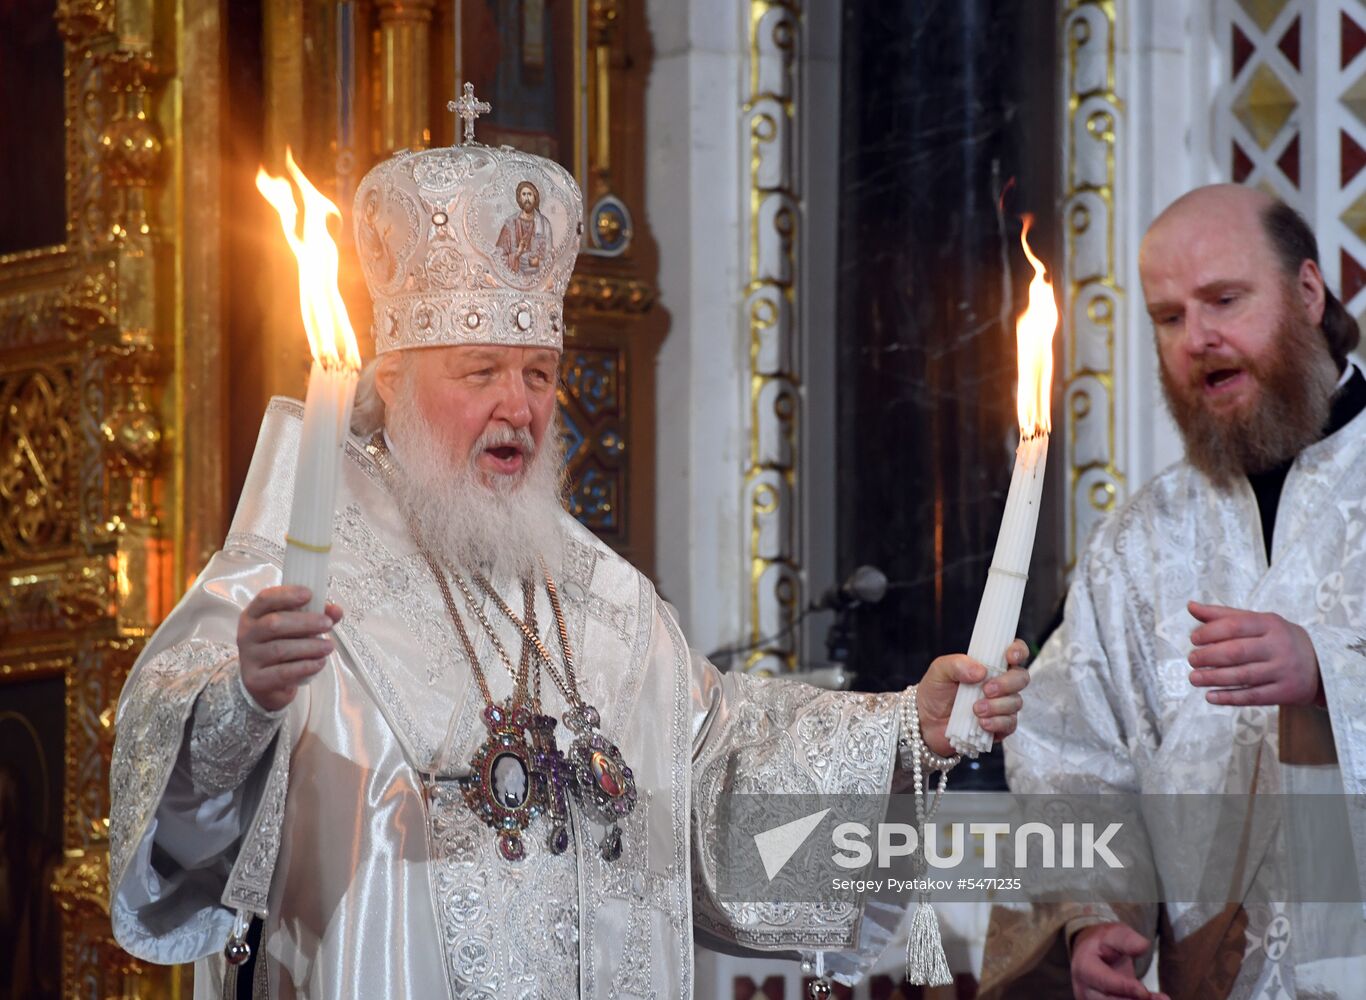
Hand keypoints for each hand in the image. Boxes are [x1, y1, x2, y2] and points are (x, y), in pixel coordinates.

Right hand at [237, 586, 342, 711]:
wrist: (267, 684)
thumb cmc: (283, 646)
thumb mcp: (296, 628)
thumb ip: (317, 616)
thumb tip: (336, 611)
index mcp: (253, 615)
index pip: (265, 599)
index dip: (287, 595)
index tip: (309, 594)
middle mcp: (246, 635)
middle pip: (273, 624)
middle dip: (304, 622)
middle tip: (327, 624)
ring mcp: (249, 658)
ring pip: (280, 649)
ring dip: (309, 646)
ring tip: (328, 646)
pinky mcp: (255, 680)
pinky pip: (283, 672)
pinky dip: (305, 666)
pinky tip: (319, 663)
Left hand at [917, 639, 1029, 756]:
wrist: (925, 721)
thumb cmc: (935, 691)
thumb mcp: (940, 670)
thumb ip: (957, 664)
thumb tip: (981, 671)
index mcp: (990, 665)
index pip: (1015, 652)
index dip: (1018, 651)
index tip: (1009, 657)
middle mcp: (1001, 684)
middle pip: (1021, 678)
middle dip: (1007, 683)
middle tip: (986, 689)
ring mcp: (1002, 706)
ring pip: (1016, 702)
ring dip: (997, 706)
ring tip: (975, 709)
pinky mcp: (1000, 727)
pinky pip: (1010, 724)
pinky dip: (997, 723)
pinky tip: (981, 723)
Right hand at [1070, 922, 1165, 999]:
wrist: (1093, 952)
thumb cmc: (1104, 941)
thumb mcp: (1115, 933)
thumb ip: (1127, 940)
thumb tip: (1143, 946)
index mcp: (1084, 966)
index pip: (1103, 981)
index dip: (1123, 988)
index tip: (1143, 991)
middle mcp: (1085, 988)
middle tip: (1157, 999)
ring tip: (1161, 999)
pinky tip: (1158, 999)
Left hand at [1187, 601, 1320, 706]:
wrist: (1321, 663)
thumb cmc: (1277, 639)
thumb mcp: (1257, 621)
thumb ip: (1223, 615)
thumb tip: (1191, 606)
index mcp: (1270, 624)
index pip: (1235, 625)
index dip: (1210, 632)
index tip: (1193, 639)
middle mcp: (1278, 646)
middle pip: (1237, 652)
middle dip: (1209, 657)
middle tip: (1191, 660)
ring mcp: (1283, 670)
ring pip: (1243, 676)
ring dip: (1214, 678)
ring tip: (1194, 678)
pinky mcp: (1285, 692)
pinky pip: (1253, 696)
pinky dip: (1229, 698)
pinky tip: (1210, 696)